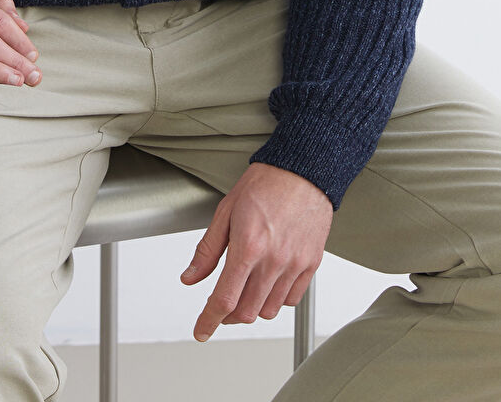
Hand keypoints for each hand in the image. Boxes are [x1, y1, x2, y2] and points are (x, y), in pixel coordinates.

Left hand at [180, 162, 331, 341]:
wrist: (304, 169)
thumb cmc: (265, 183)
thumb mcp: (226, 211)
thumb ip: (207, 250)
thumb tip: (190, 278)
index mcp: (248, 247)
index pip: (224, 299)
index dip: (208, 321)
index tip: (201, 331)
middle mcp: (273, 261)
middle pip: (246, 312)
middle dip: (227, 315)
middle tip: (220, 305)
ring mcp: (295, 265)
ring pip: (269, 311)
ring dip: (252, 309)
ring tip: (244, 291)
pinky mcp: (311, 264)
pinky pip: (291, 300)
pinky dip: (275, 300)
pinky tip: (267, 283)